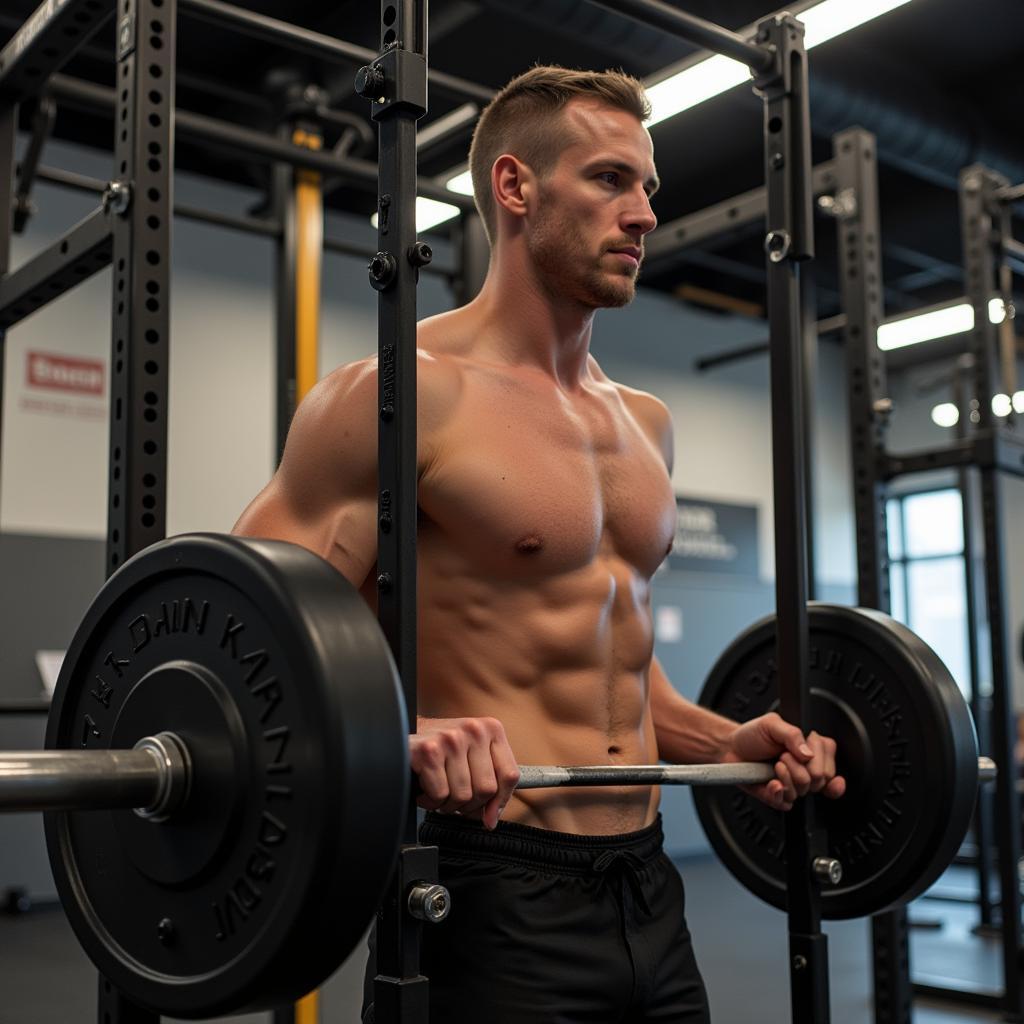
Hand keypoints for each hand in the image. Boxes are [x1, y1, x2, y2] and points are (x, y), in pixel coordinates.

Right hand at [411, 716, 520, 829]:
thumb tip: (491, 820)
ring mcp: (451, 739)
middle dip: (468, 803)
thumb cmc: (439, 751)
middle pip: (486, 789)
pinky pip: (440, 794)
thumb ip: (490, 783)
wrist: (400, 737)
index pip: (509, 775)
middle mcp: (473, 730)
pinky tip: (424, 787)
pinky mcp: (429, 751)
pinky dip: (429, 800)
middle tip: (453, 796)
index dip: (499, 801)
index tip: (488, 814)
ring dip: (447, 803)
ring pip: (463, 795)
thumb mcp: (471, 757)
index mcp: (491, 729)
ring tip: (437, 789)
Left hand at [724, 712, 845, 810]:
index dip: (818, 757)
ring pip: (804, 790)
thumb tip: (808, 753)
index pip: (830, 760)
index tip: (802, 751)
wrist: (730, 749)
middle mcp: (806, 770)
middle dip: (799, 765)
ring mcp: (794, 786)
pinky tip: (771, 782)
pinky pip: (787, 803)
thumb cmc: (751, 735)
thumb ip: (793, 734)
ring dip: (786, 776)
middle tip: (783, 756)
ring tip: (775, 765)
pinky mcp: (780, 798)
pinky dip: (776, 791)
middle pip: (820, 778)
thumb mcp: (772, 724)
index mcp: (811, 751)